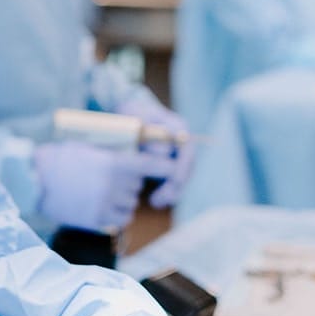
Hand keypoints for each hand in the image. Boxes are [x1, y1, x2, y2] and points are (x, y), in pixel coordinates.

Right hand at [35, 140, 174, 231]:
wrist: (35, 179)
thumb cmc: (59, 158)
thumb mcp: (89, 148)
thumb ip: (113, 156)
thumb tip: (132, 163)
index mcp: (115, 162)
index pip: (153, 166)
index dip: (167, 168)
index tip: (175, 168)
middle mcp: (115, 184)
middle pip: (138, 186)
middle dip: (130, 182)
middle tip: (112, 177)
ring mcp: (106, 203)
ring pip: (131, 204)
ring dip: (123, 199)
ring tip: (103, 192)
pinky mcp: (97, 219)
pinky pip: (120, 219)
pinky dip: (117, 215)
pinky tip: (102, 206)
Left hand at [114, 94, 195, 209]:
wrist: (127, 113)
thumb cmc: (130, 115)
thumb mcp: (136, 120)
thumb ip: (149, 134)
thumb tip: (164, 152)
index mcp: (177, 127)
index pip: (187, 150)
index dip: (181, 168)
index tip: (172, 182)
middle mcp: (182, 140)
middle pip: (187, 167)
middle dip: (176, 186)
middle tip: (159, 199)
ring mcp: (177, 152)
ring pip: (181, 176)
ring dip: (172, 192)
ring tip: (155, 202)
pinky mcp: (169, 163)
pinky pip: (172, 180)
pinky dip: (166, 191)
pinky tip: (155, 201)